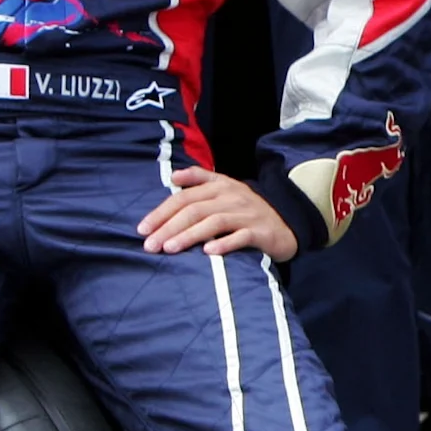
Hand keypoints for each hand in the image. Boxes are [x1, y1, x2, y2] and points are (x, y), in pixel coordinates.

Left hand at [136, 164, 300, 259]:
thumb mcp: (226, 189)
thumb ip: (200, 179)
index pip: (184, 197)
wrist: (287, 225)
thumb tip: (173, 177)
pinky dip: (224, 244)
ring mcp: (248, 214)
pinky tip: (208, 253)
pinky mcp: (261, 232)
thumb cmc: (248, 211)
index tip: (142, 229)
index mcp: (220, 186)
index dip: (161, 212)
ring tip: (170, 249)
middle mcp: (233, 197)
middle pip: (195, 210)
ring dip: (189, 236)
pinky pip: (241, 237)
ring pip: (214, 222)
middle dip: (169, 227)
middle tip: (150, 245)